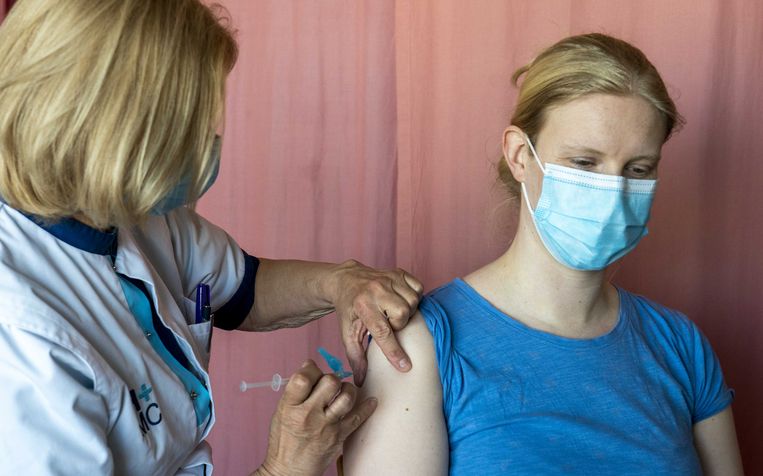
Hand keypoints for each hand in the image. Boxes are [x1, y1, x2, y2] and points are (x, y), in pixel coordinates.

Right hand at [253, 360, 376, 475]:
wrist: (289, 471)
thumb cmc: (283, 440)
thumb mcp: (281, 412)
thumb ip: (295, 391)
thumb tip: (310, 365)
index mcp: (290, 407)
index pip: (303, 377)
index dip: (311, 368)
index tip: (314, 370)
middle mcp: (308, 415)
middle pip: (330, 382)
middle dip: (332, 378)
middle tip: (330, 385)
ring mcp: (325, 426)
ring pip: (347, 396)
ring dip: (348, 389)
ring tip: (344, 392)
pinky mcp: (338, 437)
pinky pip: (358, 417)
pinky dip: (367, 407)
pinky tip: (371, 401)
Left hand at [328, 260, 423, 385]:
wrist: (345, 281)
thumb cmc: (348, 309)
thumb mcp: (347, 333)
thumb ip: (356, 357)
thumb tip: (361, 381)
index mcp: (362, 305)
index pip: (382, 332)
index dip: (394, 351)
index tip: (405, 366)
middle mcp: (376, 289)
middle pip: (402, 314)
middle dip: (398, 324)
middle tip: (388, 324)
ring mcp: (388, 278)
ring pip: (413, 301)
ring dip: (406, 311)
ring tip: (393, 312)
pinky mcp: (398, 272)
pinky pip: (418, 287)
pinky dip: (413, 296)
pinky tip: (401, 300)